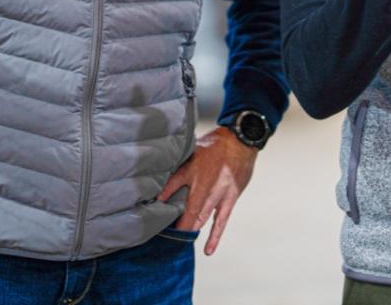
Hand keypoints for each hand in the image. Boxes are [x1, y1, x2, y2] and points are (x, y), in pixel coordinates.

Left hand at [157, 126, 257, 255]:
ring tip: (179, 238)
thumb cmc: (216, 144)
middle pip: (186, 208)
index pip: (170, 186)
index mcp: (191, 168)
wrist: (240, 140)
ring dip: (190, 228)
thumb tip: (162, 172)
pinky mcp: (230, 199)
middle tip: (163, 233)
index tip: (150, 210)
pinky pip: (221, 222)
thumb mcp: (192, 149)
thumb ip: (179, 163)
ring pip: (201, 217)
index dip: (160, 200)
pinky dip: (214, 237)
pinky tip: (208, 250)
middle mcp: (204, 183)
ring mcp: (218, 193)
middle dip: (175, 222)